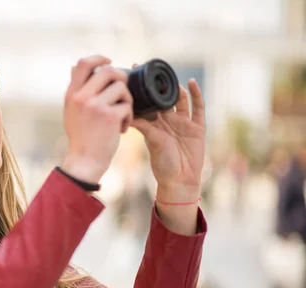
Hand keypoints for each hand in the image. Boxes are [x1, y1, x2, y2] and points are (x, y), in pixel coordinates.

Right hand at [61, 55, 133, 183]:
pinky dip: (128, 117)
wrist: (84, 161)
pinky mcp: (110, 116)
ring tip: (121, 115)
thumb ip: (75, 89)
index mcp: (72, 94)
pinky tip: (121, 128)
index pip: (83, 63)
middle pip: (108, 70)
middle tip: (123, 91)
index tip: (109, 61)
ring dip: (127, 100)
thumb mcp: (71, 110)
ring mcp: (95, 106)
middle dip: (121, 78)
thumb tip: (75, 66)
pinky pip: (127, 106)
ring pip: (121, 88)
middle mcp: (81, 97)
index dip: (99, 58)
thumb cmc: (81, 137)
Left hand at [130, 78, 205, 197]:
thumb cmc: (163, 164)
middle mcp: (168, 121)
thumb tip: (129, 114)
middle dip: (158, 85)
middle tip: (150, 69)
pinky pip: (198, 108)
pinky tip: (190, 82)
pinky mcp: (197, 126)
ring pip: (180, 100)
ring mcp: (183, 123)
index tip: (133, 73)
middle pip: (163, 98)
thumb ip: (144, 127)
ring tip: (169, 77)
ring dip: (175, 88)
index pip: (147, 103)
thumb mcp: (152, 141)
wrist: (181, 179)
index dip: (142, 90)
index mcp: (154, 125)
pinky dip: (196, 95)